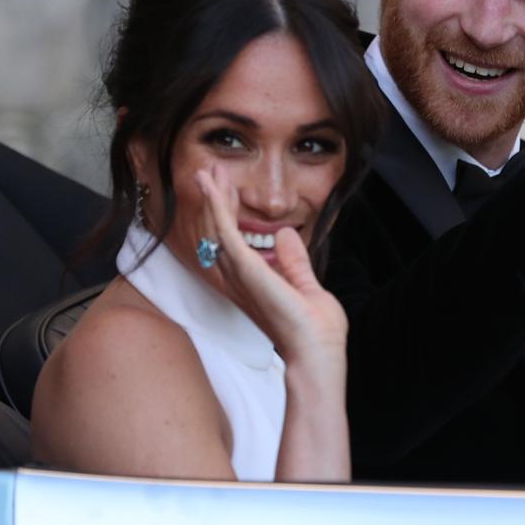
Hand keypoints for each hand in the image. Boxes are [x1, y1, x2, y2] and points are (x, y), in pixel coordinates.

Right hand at [195, 166, 346, 365]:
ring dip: (212, 198)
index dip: (229, 212)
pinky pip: (224, 232)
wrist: (317, 353)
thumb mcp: (306, 286)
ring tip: (207, 171)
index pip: (233, 241)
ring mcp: (240, 275)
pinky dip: (217, 206)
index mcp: (252, 284)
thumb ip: (294, 261)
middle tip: (211, 171)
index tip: (229, 188)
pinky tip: (213, 187)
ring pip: (216, 228)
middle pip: (217, 232)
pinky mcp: (246, 270)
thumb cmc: (315, 332)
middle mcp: (238, 279)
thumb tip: (287, 234)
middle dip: (215, 200)